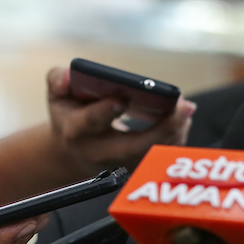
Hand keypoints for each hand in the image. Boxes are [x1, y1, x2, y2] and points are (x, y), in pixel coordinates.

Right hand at [47, 67, 195, 172]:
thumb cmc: (71, 115)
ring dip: (175, 131)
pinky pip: (162, 156)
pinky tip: (183, 119)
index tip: (122, 99)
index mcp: (77, 130)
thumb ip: (59, 79)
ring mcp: (121, 164)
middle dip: (163, 126)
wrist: (75, 151)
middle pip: (135, 145)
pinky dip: (176, 137)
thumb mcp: (57, 95)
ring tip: (185, 108)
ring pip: (154, 152)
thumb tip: (70, 75)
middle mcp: (100, 152)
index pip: (91, 122)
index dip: (105, 111)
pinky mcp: (138, 168)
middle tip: (185, 105)